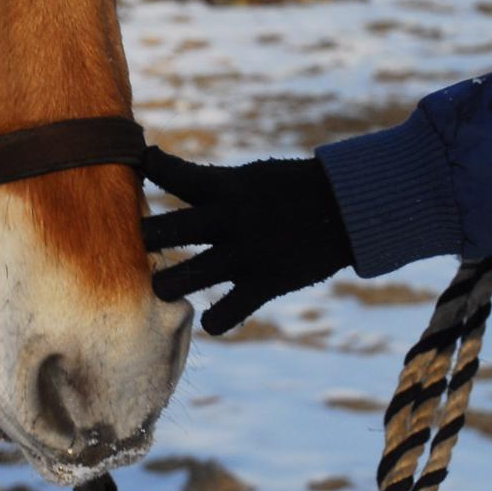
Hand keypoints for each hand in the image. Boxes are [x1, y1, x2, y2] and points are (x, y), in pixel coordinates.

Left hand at [143, 145, 354, 334]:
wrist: (348, 209)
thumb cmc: (292, 190)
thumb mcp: (250, 176)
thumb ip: (209, 185)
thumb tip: (163, 172)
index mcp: (225, 186)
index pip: (171, 172)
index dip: (150, 168)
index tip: (144, 168)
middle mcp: (229, 219)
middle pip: (165, 230)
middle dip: (146, 237)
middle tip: (145, 244)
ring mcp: (246, 254)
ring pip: (184, 278)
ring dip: (167, 285)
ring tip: (165, 285)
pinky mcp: (266, 283)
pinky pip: (227, 314)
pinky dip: (215, 322)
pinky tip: (212, 318)